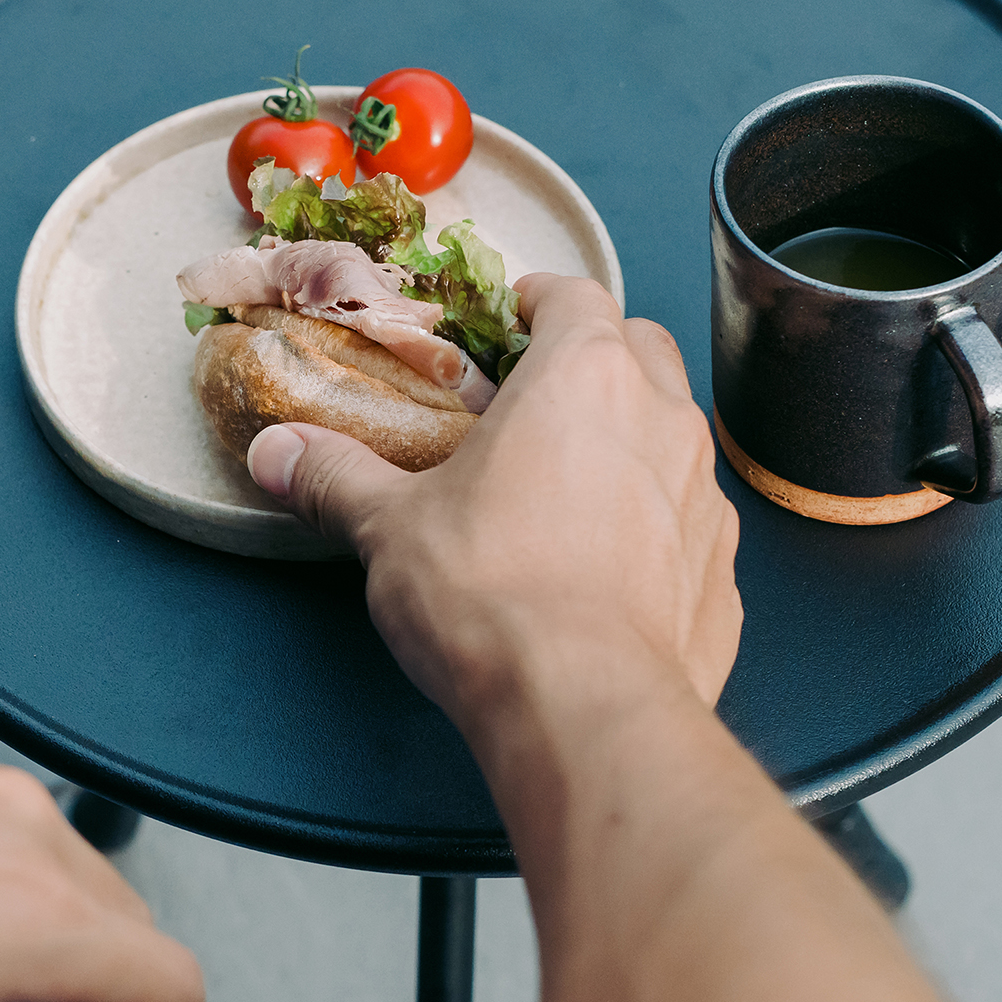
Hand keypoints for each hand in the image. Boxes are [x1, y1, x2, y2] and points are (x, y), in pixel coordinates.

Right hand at [245, 274, 740, 754]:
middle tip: (538, 399)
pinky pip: (690, 524)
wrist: (585, 706)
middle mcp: (660, 418)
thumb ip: (337, 478)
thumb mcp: (389, 528)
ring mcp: (703, 495)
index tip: (512, 319)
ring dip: (631, 441)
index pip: (576, 296)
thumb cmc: (492, 596)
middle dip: (596, 359)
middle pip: (641, 349)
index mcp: (583, 376)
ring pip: (674, 434)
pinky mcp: (722, 570)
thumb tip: (279, 453)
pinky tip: (606, 570)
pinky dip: (656, 527)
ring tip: (570, 486)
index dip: (541, 301)